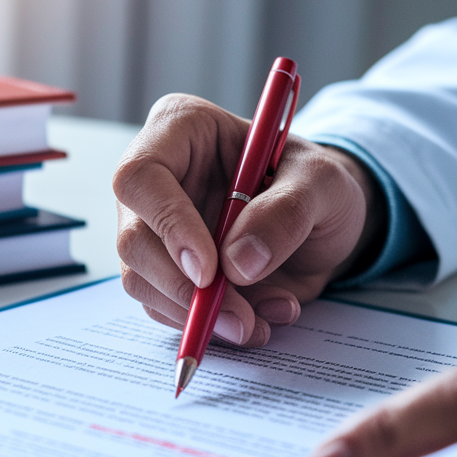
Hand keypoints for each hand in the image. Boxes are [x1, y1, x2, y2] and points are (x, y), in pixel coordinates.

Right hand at [113, 94, 383, 345]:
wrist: (323, 224)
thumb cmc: (316, 185)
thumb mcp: (323, 184)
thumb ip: (287, 212)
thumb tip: (238, 262)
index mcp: (182, 130)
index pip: (141, 175)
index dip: (168, 225)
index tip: (208, 270)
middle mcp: (157, 180)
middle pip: (133, 239)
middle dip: (183, 289)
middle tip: (239, 318)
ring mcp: (155, 228)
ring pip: (143, 282)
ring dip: (199, 316)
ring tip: (260, 321)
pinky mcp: (165, 271)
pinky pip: (167, 309)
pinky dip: (211, 326)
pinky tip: (260, 316)